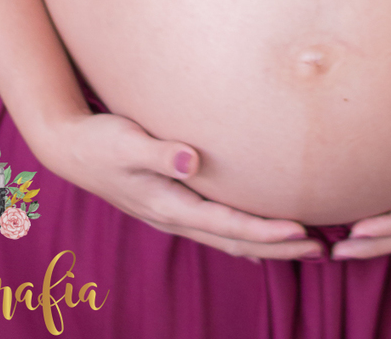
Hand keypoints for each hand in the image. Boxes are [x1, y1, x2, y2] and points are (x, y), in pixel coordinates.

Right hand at [36, 110, 323, 260]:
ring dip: (265, 245)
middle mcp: (175, 216)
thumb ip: (158, 152)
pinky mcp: (173, 204)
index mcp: (168, 204)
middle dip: (278, 246)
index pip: (226, 224)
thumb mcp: (126, 141)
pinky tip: (260, 240)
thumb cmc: (100, 140)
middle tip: (321, 249)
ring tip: (305, 246)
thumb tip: (190, 160)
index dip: (264, 231)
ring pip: (227, 238)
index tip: (300, 232)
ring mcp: (174, 213)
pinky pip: (215, 227)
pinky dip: (242, 237)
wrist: (69, 148)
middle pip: (234, 240)